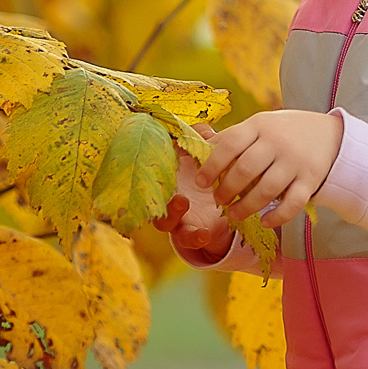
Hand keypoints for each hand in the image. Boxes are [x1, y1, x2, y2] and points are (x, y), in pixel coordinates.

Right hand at [154, 146, 233, 263]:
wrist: (222, 207)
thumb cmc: (206, 176)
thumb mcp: (206, 157)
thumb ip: (203, 142)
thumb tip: (204, 130)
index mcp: (166, 176)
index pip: (149, 168)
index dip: (146, 159)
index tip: (150, 146)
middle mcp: (165, 197)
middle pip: (148, 196)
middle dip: (150, 188)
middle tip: (159, 171)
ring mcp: (175, 216)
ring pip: (163, 220)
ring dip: (170, 211)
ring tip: (182, 202)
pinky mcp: (189, 232)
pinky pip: (187, 238)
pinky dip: (194, 237)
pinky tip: (205, 233)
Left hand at [196, 109, 343, 229]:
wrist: (329, 134)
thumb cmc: (282, 132)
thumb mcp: (258, 126)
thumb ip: (232, 138)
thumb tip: (196, 148)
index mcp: (259, 125)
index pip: (230, 143)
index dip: (212, 165)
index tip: (201, 182)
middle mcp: (277, 142)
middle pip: (246, 169)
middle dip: (227, 189)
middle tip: (218, 200)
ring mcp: (295, 162)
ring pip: (267, 189)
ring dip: (246, 206)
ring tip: (234, 214)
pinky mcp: (311, 180)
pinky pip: (293, 203)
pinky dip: (277, 216)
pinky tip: (263, 221)